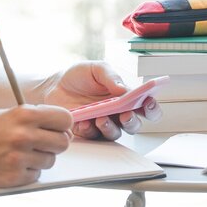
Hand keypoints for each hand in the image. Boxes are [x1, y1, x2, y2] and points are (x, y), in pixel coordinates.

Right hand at [0, 104, 71, 187]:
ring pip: (50, 160)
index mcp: (24, 115)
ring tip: (21, 153)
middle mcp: (23, 135)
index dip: (64, 125)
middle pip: (63, 143)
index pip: (65, 119)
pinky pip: (36, 175)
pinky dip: (27, 171)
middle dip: (55, 143)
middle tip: (42, 143)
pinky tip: (13, 164)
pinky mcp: (13, 177)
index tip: (59, 128)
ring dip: (40, 158)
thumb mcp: (10, 113)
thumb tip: (64, 128)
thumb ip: (37, 118)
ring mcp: (18, 158)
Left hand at [40, 61, 161, 140]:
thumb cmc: (79, 76)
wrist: (54, 85)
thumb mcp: (97, 69)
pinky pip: (94, 137)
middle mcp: (117, 112)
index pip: (146, 105)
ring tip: (101, 119)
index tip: (148, 103)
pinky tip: (84, 122)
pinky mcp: (87, 131)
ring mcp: (103, 123)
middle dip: (132, 121)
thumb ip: (111, 77)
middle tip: (125, 115)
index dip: (152, 107)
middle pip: (134, 124)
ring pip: (116, 134)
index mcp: (125, 96)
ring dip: (111, 128)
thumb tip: (124, 89)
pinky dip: (90, 131)